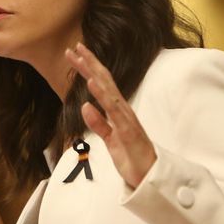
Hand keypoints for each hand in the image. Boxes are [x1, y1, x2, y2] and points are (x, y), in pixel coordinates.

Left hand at [65, 42, 156, 187]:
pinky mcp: (127, 130)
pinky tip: (92, 84)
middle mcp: (122, 110)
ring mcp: (125, 118)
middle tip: (75, 47)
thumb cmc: (131, 157)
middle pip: (104, 81)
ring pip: (108, 90)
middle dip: (89, 63)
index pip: (101, 84)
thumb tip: (85, 106)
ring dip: (94, 73)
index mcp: (117, 111)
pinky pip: (113, 110)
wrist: (149, 177)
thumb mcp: (109, 139)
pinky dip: (102, 95)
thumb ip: (98, 123)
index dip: (88, 68)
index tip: (75, 54)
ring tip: (82, 58)